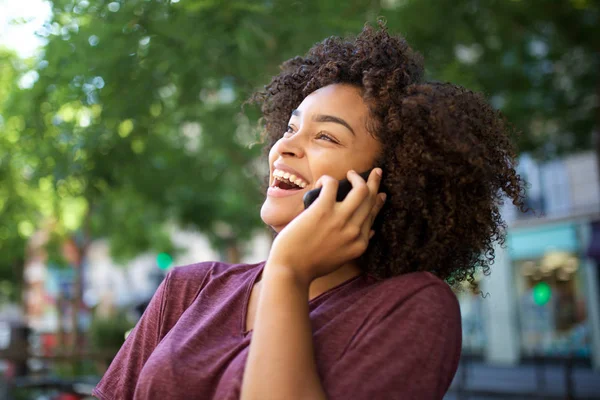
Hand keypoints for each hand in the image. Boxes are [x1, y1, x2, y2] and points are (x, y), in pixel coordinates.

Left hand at [266, 168, 386, 284]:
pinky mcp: (323, 210)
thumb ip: (355, 244)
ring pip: (361, 189)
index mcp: (359, 244)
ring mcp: (340, 220)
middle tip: (375, 172)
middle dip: (375, 183)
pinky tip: (323, 182)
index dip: (378, 202)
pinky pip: (332, 184)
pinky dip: (328, 179)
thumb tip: (371, 231)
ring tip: (351, 174)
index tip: (381, 193)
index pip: (373, 216)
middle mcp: (354, 231)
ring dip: (358, 178)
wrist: (290, 270)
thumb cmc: (311, 264)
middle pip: (371, 200)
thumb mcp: (342, 258)